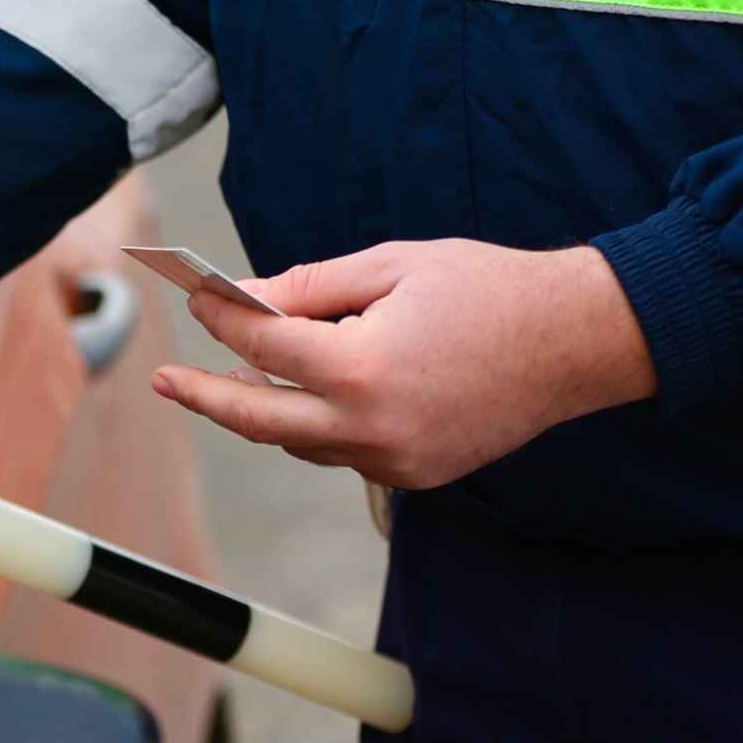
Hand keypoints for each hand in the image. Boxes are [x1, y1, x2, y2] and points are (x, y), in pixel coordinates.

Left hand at [151, 240, 656, 488]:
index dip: (222, 317)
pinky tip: (316, 392)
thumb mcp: (391, 266)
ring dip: (266, 409)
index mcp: (360, 368)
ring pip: (300, 441)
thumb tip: (246, 299)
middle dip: (204, 395)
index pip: (261, 347)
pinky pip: (344, 453)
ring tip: (239, 374)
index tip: (199, 297)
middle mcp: (370, 428)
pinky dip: (321, 424)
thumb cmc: (488, 289)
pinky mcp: (415, 476)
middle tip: (164, 379)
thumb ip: (311, 288)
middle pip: (257, 419)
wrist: (578, 342)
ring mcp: (393, 461)